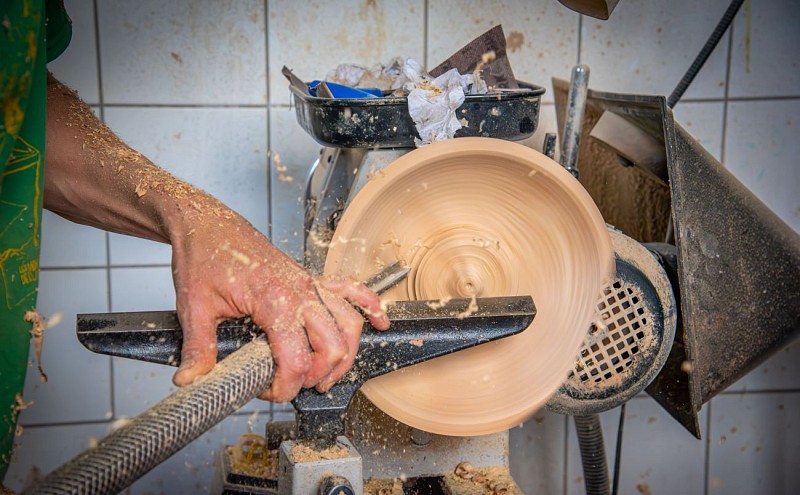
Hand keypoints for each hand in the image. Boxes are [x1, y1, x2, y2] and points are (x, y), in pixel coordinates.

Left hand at [168, 209, 388, 401]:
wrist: (208, 223)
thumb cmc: (204, 255)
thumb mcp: (195, 306)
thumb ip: (198, 347)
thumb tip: (190, 379)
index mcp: (273, 299)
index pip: (297, 358)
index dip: (286, 386)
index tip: (269, 392)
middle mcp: (299, 290)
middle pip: (332, 346)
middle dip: (317, 376)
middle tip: (293, 386)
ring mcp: (309, 283)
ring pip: (348, 324)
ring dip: (345, 355)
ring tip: (327, 375)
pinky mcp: (310, 278)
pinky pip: (351, 290)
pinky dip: (369, 307)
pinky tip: (379, 321)